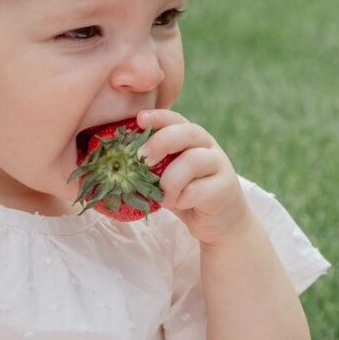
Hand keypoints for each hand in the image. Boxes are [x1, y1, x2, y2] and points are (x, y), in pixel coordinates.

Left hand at [137, 110, 251, 244]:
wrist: (220, 223)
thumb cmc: (186, 194)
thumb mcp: (165, 177)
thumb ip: (150, 167)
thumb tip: (113, 164)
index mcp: (190, 138)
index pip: (176, 119)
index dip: (158, 116)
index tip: (139, 119)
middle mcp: (207, 146)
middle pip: (188, 132)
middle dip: (161, 141)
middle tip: (141, 158)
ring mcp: (219, 166)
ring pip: (195, 160)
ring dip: (171, 178)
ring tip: (162, 196)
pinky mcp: (225, 189)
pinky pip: (200, 189)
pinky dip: (183, 198)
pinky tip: (177, 204)